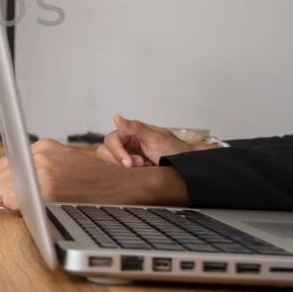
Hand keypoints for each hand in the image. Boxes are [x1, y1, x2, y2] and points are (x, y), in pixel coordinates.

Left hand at [0, 138, 187, 210]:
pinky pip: (11, 200)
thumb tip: (10, 179)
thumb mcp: (63, 160)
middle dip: (3, 190)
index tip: (9, 188)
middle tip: (16, 201)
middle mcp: (40, 156)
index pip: (7, 161)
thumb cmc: (92, 180)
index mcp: (43, 147)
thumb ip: (37, 165)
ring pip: (0, 187)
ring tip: (23, 206)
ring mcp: (42, 172)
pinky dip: (13, 206)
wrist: (119, 187)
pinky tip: (26, 209)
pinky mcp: (46, 190)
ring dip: (6, 199)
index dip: (6, 179)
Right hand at [97, 114, 211, 166]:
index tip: (130, 162)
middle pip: (105, 151)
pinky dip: (127, 174)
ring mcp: (127, 156)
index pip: (111, 140)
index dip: (117, 151)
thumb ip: (135, 128)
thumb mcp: (156, 138)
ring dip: (123, 168)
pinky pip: (118, 172)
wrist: (187, 165)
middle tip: (138, 164)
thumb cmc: (175, 150)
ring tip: (142, 167)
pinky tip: (141, 171)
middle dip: (119, 160)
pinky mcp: (130, 169)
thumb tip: (116, 117)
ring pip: (109, 162)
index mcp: (130, 132)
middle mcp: (126, 143)